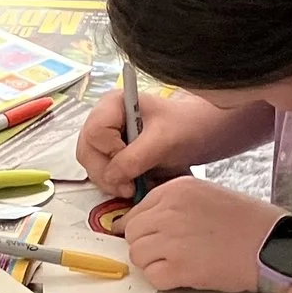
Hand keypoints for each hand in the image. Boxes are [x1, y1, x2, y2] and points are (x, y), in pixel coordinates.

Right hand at [76, 88, 264, 197]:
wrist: (204, 133)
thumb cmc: (188, 126)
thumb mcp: (163, 141)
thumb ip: (135, 158)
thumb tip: (112, 178)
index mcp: (112, 105)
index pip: (94, 134)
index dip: (110, 153)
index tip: (134, 162)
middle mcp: (105, 120)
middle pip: (87, 153)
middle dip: (107, 174)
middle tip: (130, 187)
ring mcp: (108, 139)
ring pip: (93, 168)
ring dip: (113, 183)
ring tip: (138, 186)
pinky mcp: (114, 156)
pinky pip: (104, 175)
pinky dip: (118, 185)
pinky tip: (138, 185)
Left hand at [120, 178, 281, 292]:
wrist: (274, 246)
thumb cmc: (249, 223)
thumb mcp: (208, 195)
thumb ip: (175, 205)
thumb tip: (147, 222)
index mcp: (176, 189)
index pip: (136, 211)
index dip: (143, 228)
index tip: (151, 238)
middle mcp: (170, 210)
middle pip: (132, 233)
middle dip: (146, 246)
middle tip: (168, 253)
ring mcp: (172, 239)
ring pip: (137, 255)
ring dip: (153, 263)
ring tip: (180, 263)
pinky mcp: (179, 268)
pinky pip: (152, 277)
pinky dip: (164, 281)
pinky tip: (186, 275)